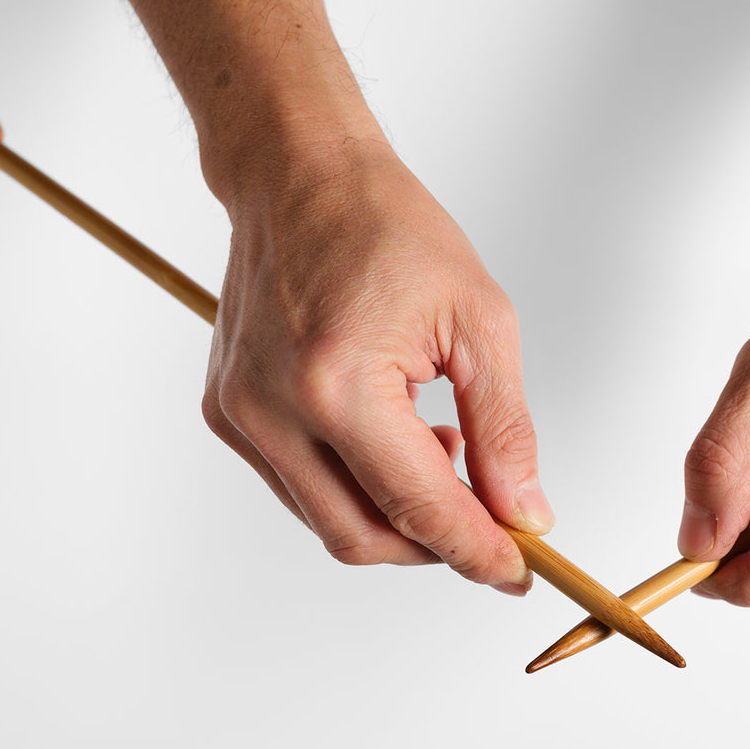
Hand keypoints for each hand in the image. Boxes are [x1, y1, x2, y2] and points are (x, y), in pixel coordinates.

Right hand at [201, 134, 551, 594]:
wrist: (300, 176)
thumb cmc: (387, 228)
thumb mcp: (479, 321)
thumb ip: (505, 430)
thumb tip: (523, 513)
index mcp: (339, 384)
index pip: (418, 508)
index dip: (477, 552)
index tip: (519, 572)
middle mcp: (274, 409)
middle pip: (364, 537)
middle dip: (436, 545)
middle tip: (493, 522)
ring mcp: (240, 415)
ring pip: (329, 520)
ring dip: (396, 514)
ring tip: (445, 450)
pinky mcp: (227, 411)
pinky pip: (299, 485)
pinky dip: (355, 484)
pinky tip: (395, 437)